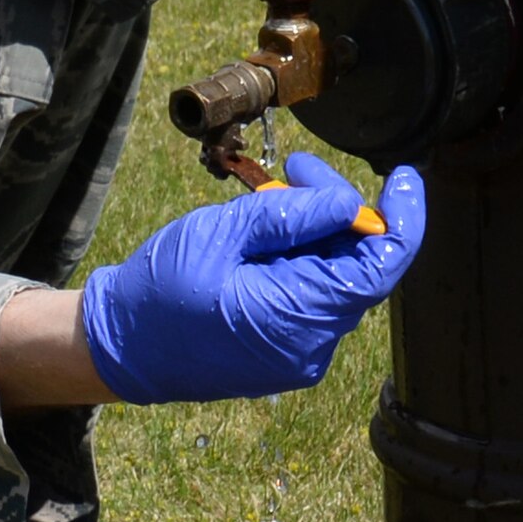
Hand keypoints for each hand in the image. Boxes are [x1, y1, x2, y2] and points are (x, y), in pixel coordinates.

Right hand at [80, 153, 423, 403]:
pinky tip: (260, 240)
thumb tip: (348, 203)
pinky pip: (309, 297)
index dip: (403, 218)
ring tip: (264, 204)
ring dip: (311, 235)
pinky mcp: (283, 351)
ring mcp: (298, 353)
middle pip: (354, 266)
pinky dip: (297, 260)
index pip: (380, 266)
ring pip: (331, 279)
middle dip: (335, 212)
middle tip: (295, 168)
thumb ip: (286, 217)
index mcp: (297, 317)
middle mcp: (311, 344)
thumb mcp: (217, 235)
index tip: (404, 176)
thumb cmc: (157, 289)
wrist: (118, 346)